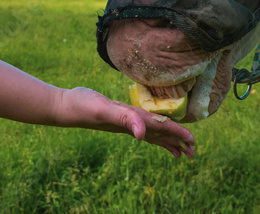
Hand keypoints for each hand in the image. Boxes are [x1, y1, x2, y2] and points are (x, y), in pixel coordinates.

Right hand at [53, 87, 195, 157]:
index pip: (160, 128)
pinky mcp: (119, 116)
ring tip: (179, 151)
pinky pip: (140, 126)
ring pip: (151, 133)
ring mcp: (125, 122)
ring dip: (166, 140)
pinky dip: (151, 131)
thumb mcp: (104, 109)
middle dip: (177, 142)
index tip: (193, 143)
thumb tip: (142, 135)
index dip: (177, 134)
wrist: (65, 107)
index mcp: (133, 121)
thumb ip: (124, 119)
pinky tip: (151, 134)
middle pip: (159, 135)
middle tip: (193, 152)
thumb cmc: (83, 106)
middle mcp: (131, 123)